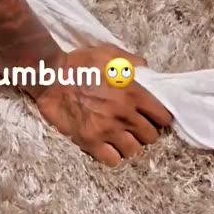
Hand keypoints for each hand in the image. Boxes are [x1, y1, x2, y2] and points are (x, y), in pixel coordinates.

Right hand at [34, 43, 171, 166]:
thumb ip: (131, 61)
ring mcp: (107, 130)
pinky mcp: (91, 142)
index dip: (160, 117)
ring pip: (134, 151)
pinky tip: (109, 146)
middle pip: (150, 136)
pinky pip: (113, 160)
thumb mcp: (108, 53)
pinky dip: (114, 155)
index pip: (162, 116)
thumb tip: (146, 68)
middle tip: (137, 127)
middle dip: (146, 131)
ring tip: (123, 138)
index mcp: (132, 92)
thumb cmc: (79, 63)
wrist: (51, 77)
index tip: (155, 117)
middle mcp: (124, 114)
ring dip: (131, 144)